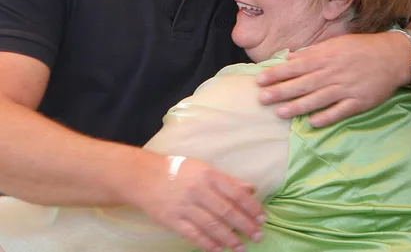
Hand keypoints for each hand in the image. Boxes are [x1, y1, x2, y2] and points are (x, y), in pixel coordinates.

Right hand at [131, 155, 264, 251]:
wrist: (144, 177)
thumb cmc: (179, 172)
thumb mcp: (205, 169)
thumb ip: (229, 181)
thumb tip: (251, 189)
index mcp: (209, 176)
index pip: (236, 193)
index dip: (251, 207)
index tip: (262, 218)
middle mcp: (198, 191)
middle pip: (226, 211)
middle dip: (245, 225)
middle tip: (258, 236)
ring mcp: (185, 207)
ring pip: (211, 226)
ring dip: (229, 238)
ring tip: (241, 247)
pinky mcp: (172, 220)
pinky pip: (193, 234)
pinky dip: (207, 243)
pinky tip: (218, 249)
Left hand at [256, 31, 410, 125]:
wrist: (394, 56)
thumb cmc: (363, 48)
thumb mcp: (337, 43)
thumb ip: (313, 51)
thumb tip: (291, 57)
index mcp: (328, 56)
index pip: (297, 66)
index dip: (278, 74)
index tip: (260, 80)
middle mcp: (334, 72)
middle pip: (304, 84)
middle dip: (281, 91)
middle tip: (261, 99)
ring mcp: (347, 88)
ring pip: (318, 99)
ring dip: (298, 106)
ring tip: (280, 113)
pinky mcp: (359, 101)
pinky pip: (340, 111)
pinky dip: (327, 116)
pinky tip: (313, 122)